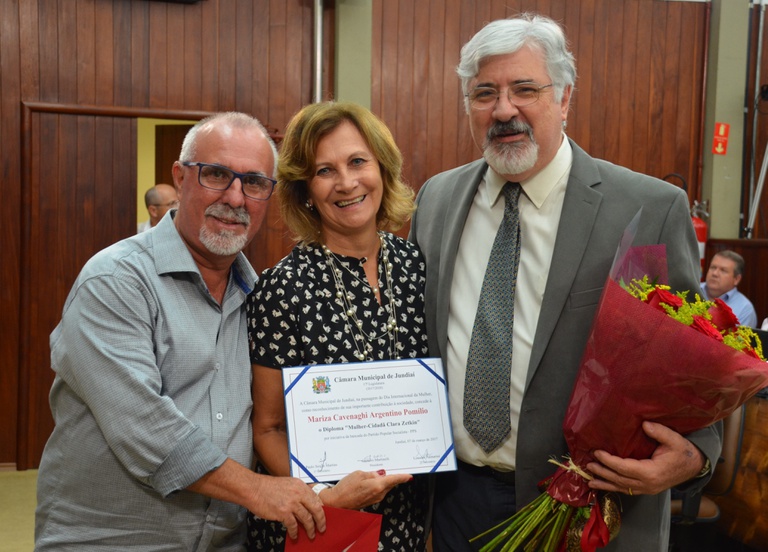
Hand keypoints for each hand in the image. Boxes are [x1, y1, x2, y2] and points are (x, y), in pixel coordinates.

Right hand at [250, 475, 325, 540]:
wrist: (253, 488)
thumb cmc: (267, 487)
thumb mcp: (287, 484)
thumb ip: (298, 492)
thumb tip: (305, 504)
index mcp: (300, 485)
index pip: (317, 499)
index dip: (321, 510)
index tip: (322, 516)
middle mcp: (298, 493)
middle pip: (316, 509)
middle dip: (321, 521)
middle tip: (322, 528)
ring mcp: (291, 503)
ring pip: (307, 519)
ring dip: (310, 529)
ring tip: (311, 534)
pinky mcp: (283, 512)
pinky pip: (293, 525)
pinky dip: (295, 532)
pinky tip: (295, 535)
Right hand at [319, 470, 411, 509]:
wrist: (337, 502)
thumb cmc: (345, 488)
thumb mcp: (358, 474)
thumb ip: (371, 474)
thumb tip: (379, 474)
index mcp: (377, 485)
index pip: (394, 479)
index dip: (402, 477)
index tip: (409, 475)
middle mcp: (379, 494)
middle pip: (390, 483)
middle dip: (391, 476)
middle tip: (391, 467)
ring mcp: (375, 499)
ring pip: (384, 487)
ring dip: (382, 480)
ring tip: (374, 473)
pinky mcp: (371, 501)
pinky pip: (378, 491)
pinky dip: (377, 485)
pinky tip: (369, 481)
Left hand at [585, 421, 705, 495]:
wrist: (694, 466)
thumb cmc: (683, 452)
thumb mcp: (674, 439)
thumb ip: (659, 432)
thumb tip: (644, 424)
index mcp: (651, 472)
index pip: (624, 468)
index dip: (609, 461)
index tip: (597, 453)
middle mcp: (648, 484)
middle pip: (620, 479)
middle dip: (602, 472)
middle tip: (588, 464)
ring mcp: (647, 489)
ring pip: (622, 487)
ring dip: (605, 483)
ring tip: (589, 480)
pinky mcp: (647, 489)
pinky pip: (627, 490)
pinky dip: (614, 487)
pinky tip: (603, 485)